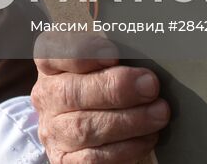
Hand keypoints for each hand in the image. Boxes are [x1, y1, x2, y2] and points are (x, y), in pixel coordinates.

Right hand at [30, 33, 165, 163]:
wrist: (83, 125)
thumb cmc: (98, 85)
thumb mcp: (100, 63)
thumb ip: (114, 57)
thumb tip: (141, 62)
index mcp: (51, 66)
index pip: (51, 53)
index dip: (81, 52)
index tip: (114, 54)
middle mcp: (47, 97)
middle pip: (71, 92)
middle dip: (115, 89)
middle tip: (150, 86)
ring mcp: (54, 130)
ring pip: (85, 128)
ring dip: (128, 121)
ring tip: (159, 113)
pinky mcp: (65, 159)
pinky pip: (94, 158)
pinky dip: (125, 148)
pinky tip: (147, 137)